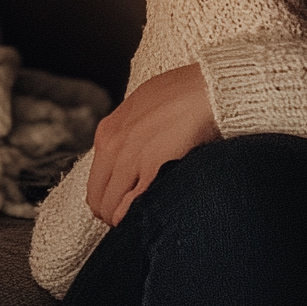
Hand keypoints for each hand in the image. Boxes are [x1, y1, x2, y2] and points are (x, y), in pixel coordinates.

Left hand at [86, 62, 218, 226]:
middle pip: (98, 198)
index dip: (110, 194)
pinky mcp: (151, 169)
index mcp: (109, 130)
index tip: (124, 199)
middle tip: (133, 215)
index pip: (95, 179)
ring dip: (125, 218)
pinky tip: (153, 212)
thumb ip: (133, 128)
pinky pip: (130, 208)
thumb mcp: (145, 102)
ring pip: (110, 209)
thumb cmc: (186, 90)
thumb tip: (134, 147)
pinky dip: (139, 216)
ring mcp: (130, 159)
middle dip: (112, 211)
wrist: (211, 87)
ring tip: (145, 216)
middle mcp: (113, 147)